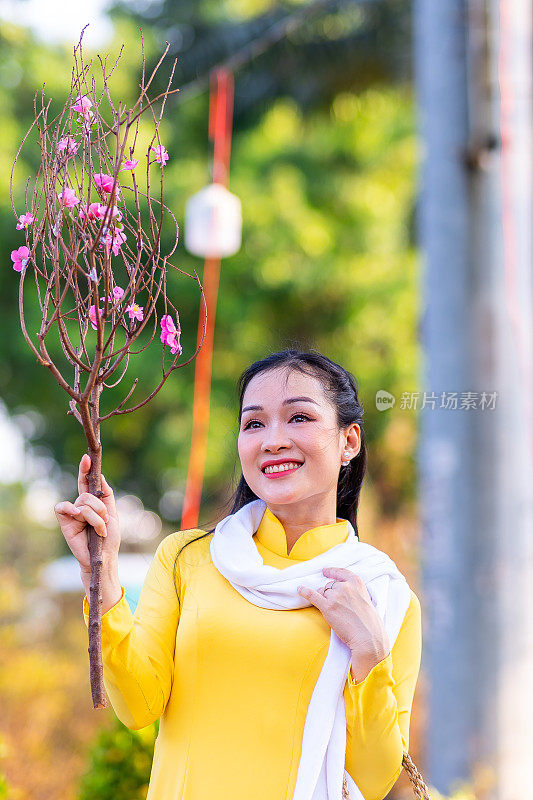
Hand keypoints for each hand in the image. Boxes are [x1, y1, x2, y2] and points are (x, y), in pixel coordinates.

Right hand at [54, 454, 120, 572]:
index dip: (86, 470)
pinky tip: (78, 515)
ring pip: (82, 502)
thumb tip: (100, 476)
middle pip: (87, 493)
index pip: (87, 482)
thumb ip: (107, 494)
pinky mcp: (65, 523)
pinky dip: (72, 509)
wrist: (104, 556)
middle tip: (106, 521)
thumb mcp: (113, 513)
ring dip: (95, 516)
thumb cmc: (109, 538)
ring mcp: (72, 514)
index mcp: (92, 502)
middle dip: (100, 506)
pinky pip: (63, 508)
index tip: (87, 457)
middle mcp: (81, 506)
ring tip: (100, 530)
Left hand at [297, 566, 389, 673]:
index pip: (341, 573)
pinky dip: (304, 592)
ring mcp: (335, 596)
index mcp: (357, 583)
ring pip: (322, 592)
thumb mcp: (366, 601)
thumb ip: (355, 594)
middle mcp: (345, 587)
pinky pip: (312, 595)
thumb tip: (342, 596)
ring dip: (323, 599)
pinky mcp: (327, 607)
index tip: (325, 571)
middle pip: (330, 585)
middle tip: (336, 606)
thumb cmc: (370, 624)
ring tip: (331, 611)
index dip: (332, 571)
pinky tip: (299, 589)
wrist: (368, 639)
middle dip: (330, 593)